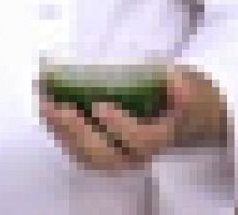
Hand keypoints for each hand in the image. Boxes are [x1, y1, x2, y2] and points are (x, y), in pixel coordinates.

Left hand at [38, 67, 226, 170]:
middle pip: (105, 156)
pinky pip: (79, 149)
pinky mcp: (102, 148)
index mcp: (162, 137)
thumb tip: (173, 80)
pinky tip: (47, 108)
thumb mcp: (193, 86)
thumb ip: (183, 86)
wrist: (189, 119)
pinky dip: (60, 131)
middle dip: (77, 132)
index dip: (119, 127)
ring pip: (87, 156)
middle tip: (57, 107)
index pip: (140, 141)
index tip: (100, 106)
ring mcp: (119, 154)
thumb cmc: (186, 98)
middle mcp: (138, 154)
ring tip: (44, 104)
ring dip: (62, 132)